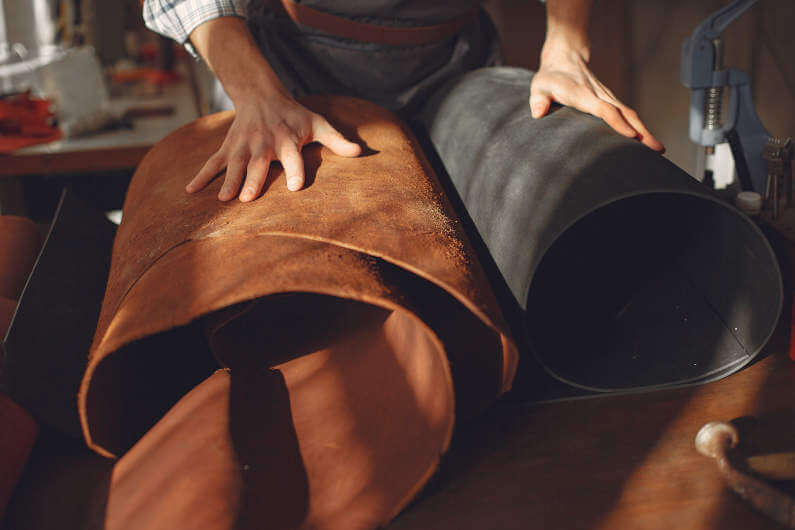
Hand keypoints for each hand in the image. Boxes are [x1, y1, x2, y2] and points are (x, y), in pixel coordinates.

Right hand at [186, 93, 361, 200]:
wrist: (261, 95)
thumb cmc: (294, 116)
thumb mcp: (317, 124)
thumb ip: (336, 140)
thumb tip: (361, 153)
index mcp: (287, 139)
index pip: (292, 155)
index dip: (294, 170)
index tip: (295, 186)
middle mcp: (263, 143)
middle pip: (258, 163)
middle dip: (253, 180)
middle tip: (248, 199)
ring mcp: (242, 145)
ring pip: (234, 164)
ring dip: (228, 181)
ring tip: (222, 200)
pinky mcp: (228, 147)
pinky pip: (212, 162)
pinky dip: (200, 175)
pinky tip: (189, 191)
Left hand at [529, 44, 663, 151]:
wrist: (565, 58)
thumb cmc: (550, 77)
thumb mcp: (539, 86)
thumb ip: (538, 99)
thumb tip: (537, 112)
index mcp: (583, 95)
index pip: (604, 109)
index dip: (616, 122)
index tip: (630, 136)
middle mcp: (600, 96)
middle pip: (625, 114)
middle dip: (641, 131)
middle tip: (656, 149)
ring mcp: (608, 98)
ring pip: (630, 115)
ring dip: (645, 131)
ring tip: (659, 150)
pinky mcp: (611, 101)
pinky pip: (627, 115)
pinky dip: (639, 127)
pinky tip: (646, 142)